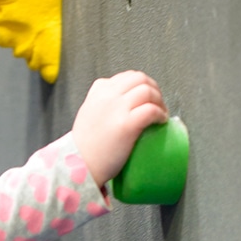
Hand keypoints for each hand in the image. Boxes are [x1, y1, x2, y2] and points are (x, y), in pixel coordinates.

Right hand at [71, 71, 168, 186]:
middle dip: (154, 88)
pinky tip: (161, 121)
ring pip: (147, 91)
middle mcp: (107, 95)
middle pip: (140, 78)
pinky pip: (151, 109)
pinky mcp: (127, 124)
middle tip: (158, 104)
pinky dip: (160, 113)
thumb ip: (101, 102)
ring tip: (161, 113)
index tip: (146, 97)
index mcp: (98, 91)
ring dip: (159, 101)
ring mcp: (117, 109)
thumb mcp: (88, 113)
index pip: (126, 77)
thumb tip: (121, 101)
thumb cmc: (85, 145)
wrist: (79, 164)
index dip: (141, 85)